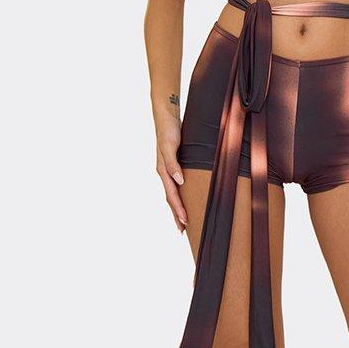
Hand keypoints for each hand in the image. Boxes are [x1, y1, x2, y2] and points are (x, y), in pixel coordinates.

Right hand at [155, 118, 187, 232]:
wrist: (165, 116)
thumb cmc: (168, 130)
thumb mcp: (170, 145)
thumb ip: (173, 163)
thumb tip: (179, 180)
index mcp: (163, 171)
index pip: (172, 195)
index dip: (178, 209)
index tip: (185, 222)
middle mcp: (164, 172)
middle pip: (170, 198)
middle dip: (176, 214)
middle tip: (182, 230)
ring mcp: (168, 169)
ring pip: (172, 193)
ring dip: (176, 207)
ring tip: (182, 220)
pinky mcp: (172, 164)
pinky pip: (175, 184)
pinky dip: (179, 195)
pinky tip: (183, 197)